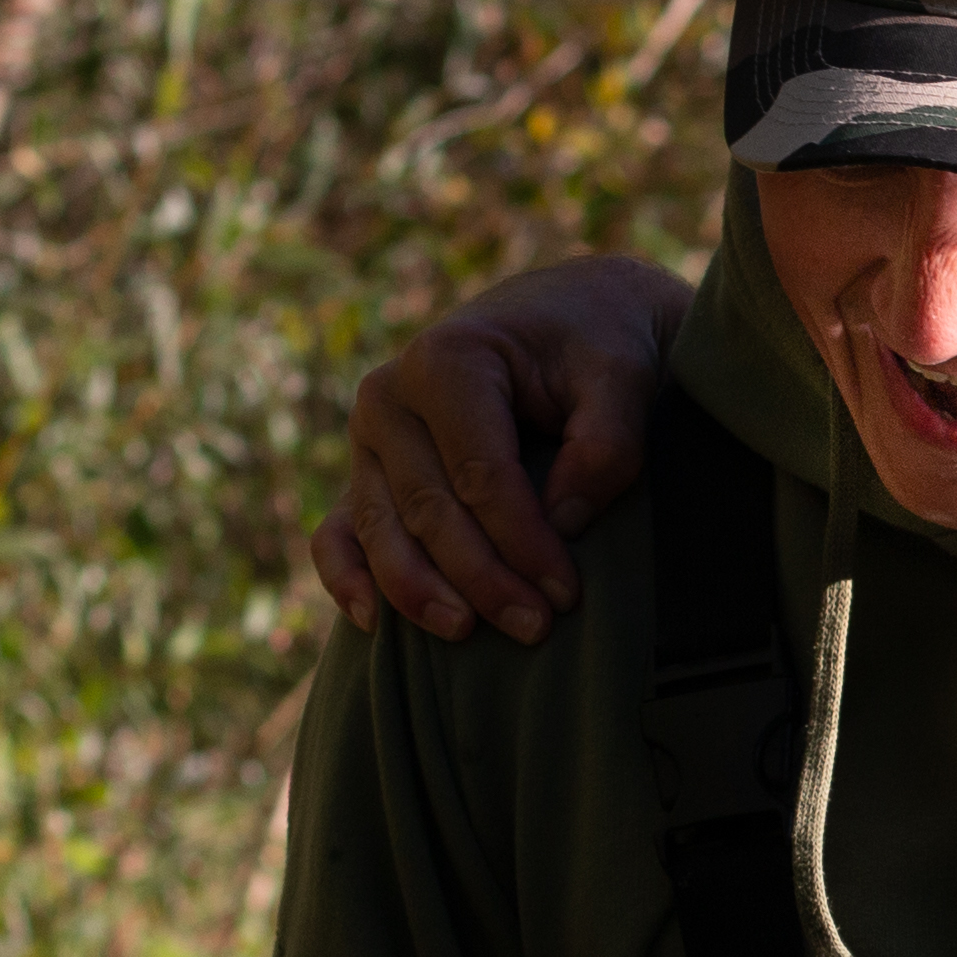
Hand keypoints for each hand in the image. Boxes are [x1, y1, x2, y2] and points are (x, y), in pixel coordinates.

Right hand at [311, 254, 695, 641]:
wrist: (559, 322)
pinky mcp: (366, 474)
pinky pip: (338, 533)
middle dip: (482, 576)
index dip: (522, 540)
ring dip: (419, 593)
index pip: (479, 473)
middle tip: (535, 627)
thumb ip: (606, 441)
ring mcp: (369, 440)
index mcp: (446, 360)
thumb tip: (565, 519)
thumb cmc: (591, 350)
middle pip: (429, 508)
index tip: (565, 593)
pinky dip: (347, 578)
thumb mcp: (619, 375)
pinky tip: (371, 623)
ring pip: (381, 530)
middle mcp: (390, 397)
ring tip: (468, 634)